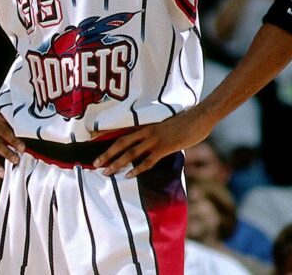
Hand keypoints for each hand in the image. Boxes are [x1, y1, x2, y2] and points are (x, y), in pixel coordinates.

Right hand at [0, 101, 23, 178]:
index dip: (14, 141)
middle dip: (9, 152)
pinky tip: (1, 173)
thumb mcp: (1, 119)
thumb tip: (26, 134)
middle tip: (17, 159)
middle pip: (0, 143)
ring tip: (11, 166)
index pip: (7, 133)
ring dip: (4, 159)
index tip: (22, 148)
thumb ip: (11, 127)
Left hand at [92, 110, 212, 177]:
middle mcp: (147, 131)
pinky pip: (148, 160)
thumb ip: (156, 135)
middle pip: (121, 143)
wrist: (200, 116)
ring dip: (117, 163)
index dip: (106, 137)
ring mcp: (155, 139)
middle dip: (107, 154)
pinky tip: (128, 175)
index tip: (92, 141)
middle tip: (94, 163)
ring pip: (131, 153)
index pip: (122, 131)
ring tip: (106, 172)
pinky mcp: (165, 147)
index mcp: (146, 126)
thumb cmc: (186, 122)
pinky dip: (137, 169)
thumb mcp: (167, 126)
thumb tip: (151, 144)